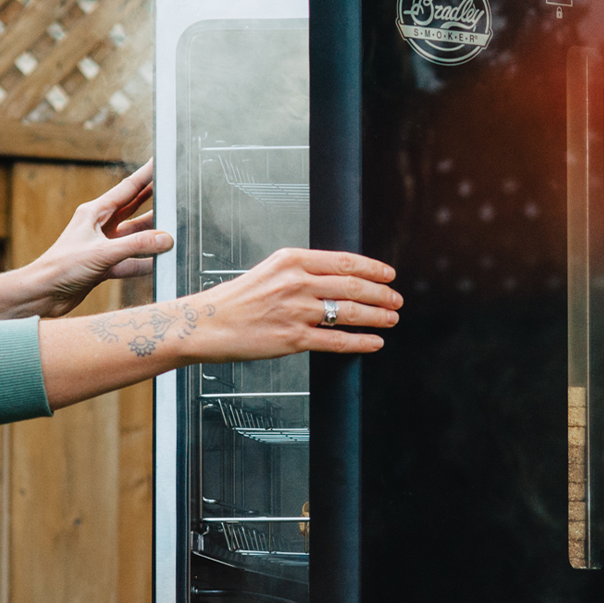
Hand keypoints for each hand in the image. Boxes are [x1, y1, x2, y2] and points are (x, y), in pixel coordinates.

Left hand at [25, 160, 172, 317]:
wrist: (42, 294)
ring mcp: (103, 247)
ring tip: (174, 230)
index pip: (127, 189)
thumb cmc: (60, 267)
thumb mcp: (102, 253)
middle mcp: (100, 227)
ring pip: (135, 237)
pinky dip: (145, 262)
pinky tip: (159, 263)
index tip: (159, 163)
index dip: (145, 175)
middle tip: (173, 190)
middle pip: (133, 209)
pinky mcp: (104, 266)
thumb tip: (166, 239)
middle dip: (153, 200)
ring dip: (152, 236)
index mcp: (94, 212)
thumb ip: (137, 245)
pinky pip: (131, 261)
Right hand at [35, 247, 397, 407]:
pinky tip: (374, 342)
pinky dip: (360, 342)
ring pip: (350, 312)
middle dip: (381, 294)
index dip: (372, 269)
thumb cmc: (235, 300)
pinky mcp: (293, 338)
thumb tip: (335, 278)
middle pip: (353, 286)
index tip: (389, 274)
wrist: (206, 323)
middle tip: (397, 300)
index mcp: (291, 260)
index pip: (343, 261)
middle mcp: (296, 282)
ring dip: (377, 316)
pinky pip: (337, 340)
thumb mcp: (269, 271)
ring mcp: (296, 310)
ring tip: (392, 319)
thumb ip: (300, 272)